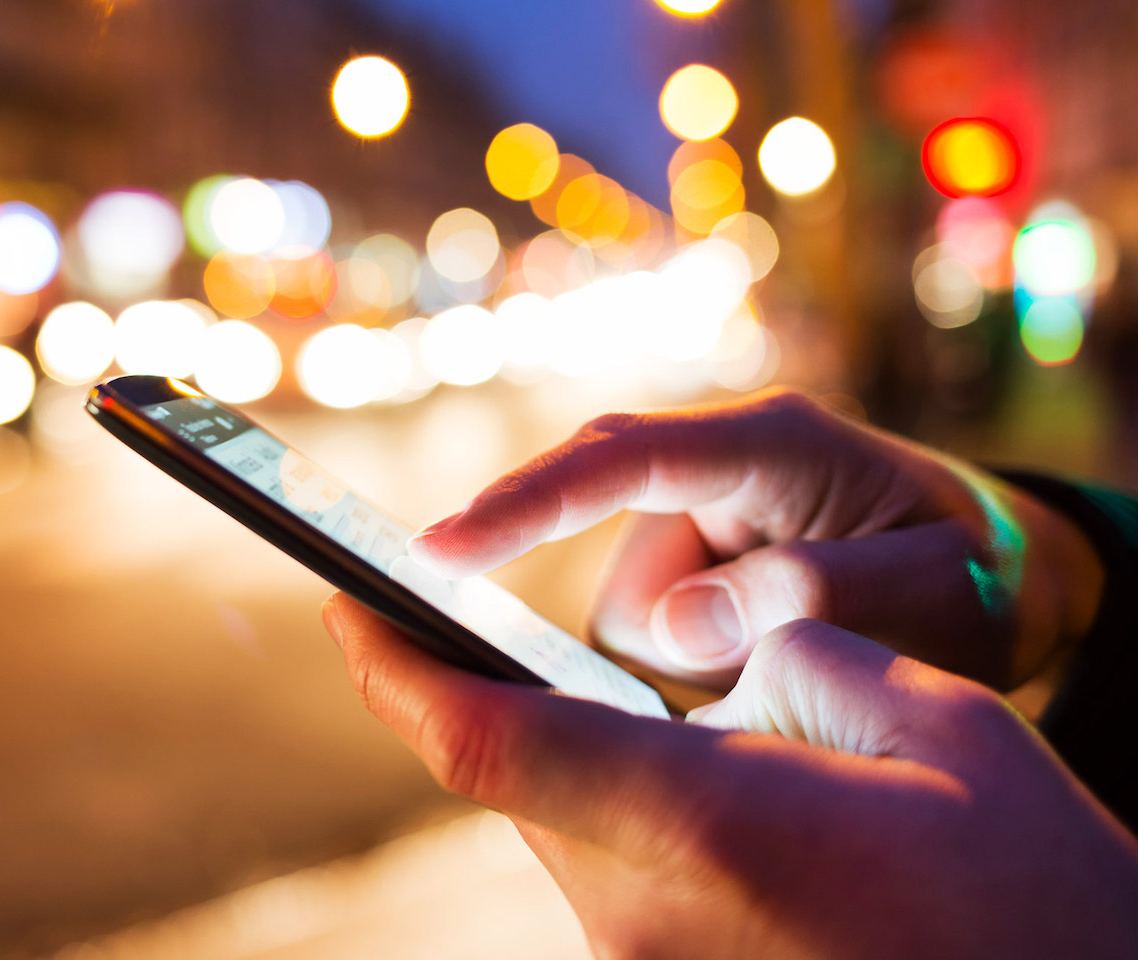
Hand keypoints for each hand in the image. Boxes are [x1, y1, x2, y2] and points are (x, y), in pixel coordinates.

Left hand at [322, 595, 1137, 959]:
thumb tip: (709, 646)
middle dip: (476, 691)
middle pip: (510, 775)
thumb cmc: (1025, 881)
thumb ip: (793, 651)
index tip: (350, 604)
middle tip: (455, 619)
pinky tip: (656, 772)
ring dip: (554, 748)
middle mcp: (652, 913)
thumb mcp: (934, 718)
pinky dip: (601, 803)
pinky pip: (600, 870)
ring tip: (598, 694)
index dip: (398, 667)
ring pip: (554, 822)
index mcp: (707, 826)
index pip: (489, 738)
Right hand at [407, 388, 1103, 689]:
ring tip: (803, 669)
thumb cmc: (973, 571)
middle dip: (657, 630)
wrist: (994, 570)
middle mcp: (708, 469)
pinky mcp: (680, 571)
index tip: (439, 550)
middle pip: (603, 546)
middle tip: (746, 676)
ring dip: (693, 673)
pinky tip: (767, 671)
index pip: (622, 460)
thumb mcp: (939, 588)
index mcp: (769, 443)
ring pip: (626, 623)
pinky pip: (644, 645)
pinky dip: (693, 680)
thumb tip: (677, 630)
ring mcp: (688, 523)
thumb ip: (819, 595)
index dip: (526, 503)